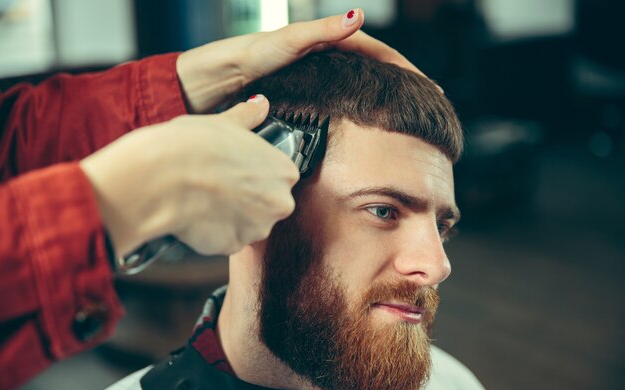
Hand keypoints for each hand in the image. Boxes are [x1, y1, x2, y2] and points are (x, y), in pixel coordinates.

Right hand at [81, 96, 298, 255]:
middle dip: (247, 199)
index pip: (280, 176)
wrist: (161, 179)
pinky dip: (213, 232)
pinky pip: (226, 240)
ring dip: (230, 216)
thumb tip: (260, 105)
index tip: (238, 171)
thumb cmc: (192, 146)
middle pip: (267, 204)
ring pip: (247, 224)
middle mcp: (279, 202)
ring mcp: (257, 228)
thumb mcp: (223, 122)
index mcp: (283, 170)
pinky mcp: (233, 247)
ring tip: (205, 198)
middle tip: (219, 185)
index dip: (256, 173)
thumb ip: (247, 117)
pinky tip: (197, 214)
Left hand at [177, 9, 426, 113]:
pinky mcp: (296, 103)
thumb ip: (319, 32)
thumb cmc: (234, 60)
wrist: (200, 87)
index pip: (373, 53)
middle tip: (429, 105)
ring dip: (382, 103)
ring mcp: (309, 83)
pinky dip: (354, 117)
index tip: (429, 87)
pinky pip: (334, 109)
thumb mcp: (280, 42)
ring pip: (355, 92)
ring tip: (406, 121)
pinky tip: (363, 133)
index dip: (402, 69)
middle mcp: (318, 62)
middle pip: (370, 73)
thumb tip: (359, 17)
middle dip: (401, 87)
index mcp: (319, 44)